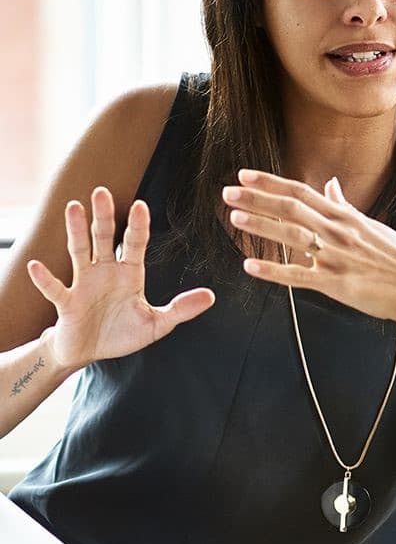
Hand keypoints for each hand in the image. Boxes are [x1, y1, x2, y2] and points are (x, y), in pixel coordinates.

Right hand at [27, 187, 214, 371]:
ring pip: (79, 251)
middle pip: (104, 238)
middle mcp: (105, 271)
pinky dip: (45, 278)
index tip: (141, 205)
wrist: (89, 352)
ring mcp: (83, 284)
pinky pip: (55, 288)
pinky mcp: (66, 303)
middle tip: (103, 191)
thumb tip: (211, 297)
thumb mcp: (156, 324)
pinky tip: (36, 265)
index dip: (138, 225)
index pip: (135, 243)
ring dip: (76, 230)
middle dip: (104, 216)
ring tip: (73, 206)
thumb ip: (181, 310)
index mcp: (129, 273)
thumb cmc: (121, 333)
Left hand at [222, 170, 395, 327]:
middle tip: (228, 192)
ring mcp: (338, 258)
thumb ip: (345, 206)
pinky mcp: (338, 285)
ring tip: (235, 218)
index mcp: (346, 217)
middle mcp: (339, 232)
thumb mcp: (372, 226)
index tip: (245, 174)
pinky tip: (250, 266)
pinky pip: (300, 276)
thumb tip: (331, 184)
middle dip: (258, 199)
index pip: (303, 192)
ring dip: (263, 226)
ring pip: (293, 237)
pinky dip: (274, 271)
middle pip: (292, 209)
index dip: (272, 182)